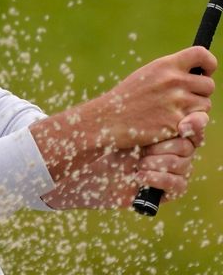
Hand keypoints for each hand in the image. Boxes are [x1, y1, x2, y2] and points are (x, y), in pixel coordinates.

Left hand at [41, 112, 205, 208]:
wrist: (87, 170)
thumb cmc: (104, 142)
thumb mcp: (127, 123)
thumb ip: (149, 112)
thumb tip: (168, 88)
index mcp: (167, 131)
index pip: (193, 127)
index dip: (193, 126)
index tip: (182, 125)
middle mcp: (172, 151)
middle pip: (189, 147)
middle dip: (167, 147)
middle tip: (145, 149)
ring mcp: (170, 171)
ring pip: (184, 166)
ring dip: (160, 163)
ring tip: (139, 163)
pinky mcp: (163, 191)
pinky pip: (178, 185)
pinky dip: (159, 179)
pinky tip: (139, 176)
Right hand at [99, 46, 214, 148]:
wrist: (107, 120)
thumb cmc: (126, 99)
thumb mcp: (146, 76)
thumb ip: (171, 73)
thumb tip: (198, 73)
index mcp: (165, 65)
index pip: (201, 54)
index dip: (209, 63)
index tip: (205, 72)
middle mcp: (173, 81)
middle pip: (208, 85)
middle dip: (200, 94)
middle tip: (183, 101)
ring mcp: (176, 102)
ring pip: (205, 106)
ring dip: (194, 111)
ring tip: (172, 113)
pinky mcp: (176, 122)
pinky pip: (195, 124)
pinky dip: (185, 126)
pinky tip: (167, 125)